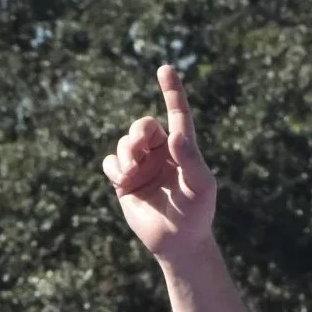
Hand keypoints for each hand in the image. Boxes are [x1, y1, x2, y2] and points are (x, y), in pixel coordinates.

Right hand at [102, 65, 215, 261]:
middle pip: (142, 126)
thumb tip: (175, 135)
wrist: (178, 243)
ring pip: (124, 143)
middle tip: (139, 147)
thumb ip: (190, 159)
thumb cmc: (196, 214)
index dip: (172, 92)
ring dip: (126, 153)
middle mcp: (160, 152)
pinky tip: (124, 180)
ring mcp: (141, 165)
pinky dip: (115, 168)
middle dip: (138, 133)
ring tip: (132, 173)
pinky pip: (110, 163)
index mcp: (182, 149)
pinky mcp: (124, 180)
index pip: (178, 115)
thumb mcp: (200, 186)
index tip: (166, 69)